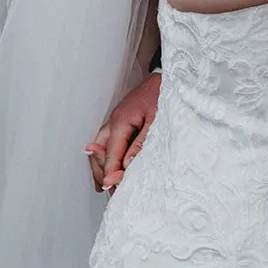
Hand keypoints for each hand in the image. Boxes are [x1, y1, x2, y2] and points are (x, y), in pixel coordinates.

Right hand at [87, 72, 159, 192]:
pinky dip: (104, 154)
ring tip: (102, 184)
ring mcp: (116, 118)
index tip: (111, 187)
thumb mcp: (156, 122)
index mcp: (121, 120)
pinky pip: (106, 139)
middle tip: (108, 190)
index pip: (111, 153)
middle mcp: (114, 119)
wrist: (168, 77)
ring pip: (99, 145)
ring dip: (100, 164)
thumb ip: (141, 144)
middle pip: (99, 150)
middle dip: (101, 171)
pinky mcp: (121, 118)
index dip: (110, 172)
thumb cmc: (163, 94)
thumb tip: (127, 165)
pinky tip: (108, 165)